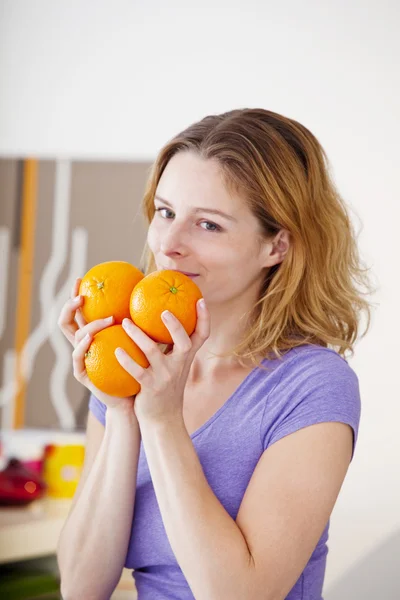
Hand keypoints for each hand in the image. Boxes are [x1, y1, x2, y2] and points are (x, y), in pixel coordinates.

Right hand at [57, 277, 134, 410]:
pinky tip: (90, 340)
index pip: (80, 311)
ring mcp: (82, 359)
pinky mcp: (83, 374)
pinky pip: (78, 358)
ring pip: (75, 336)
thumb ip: (142, 320)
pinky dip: (83, 347)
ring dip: (91, 325)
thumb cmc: (140, 366)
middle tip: (82, 295)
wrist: (136, 398)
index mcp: (95, 334)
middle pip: (68, 321)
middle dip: (70, 305)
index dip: (76, 295)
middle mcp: (85, 344)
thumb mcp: (141, 340)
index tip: (82, 278)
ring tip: (108, 318)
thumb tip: (156, 294)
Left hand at [115, 299, 209, 424]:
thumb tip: (161, 319)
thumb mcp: (175, 366)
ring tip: (125, 322)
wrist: (162, 419)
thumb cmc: (165, 387)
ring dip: (138, 335)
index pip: (203, 336)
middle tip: (164, 311)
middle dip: (176, 326)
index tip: (200, 300)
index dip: (205, 318)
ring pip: (153, 352)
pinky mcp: (150, 388)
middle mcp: (179, 366)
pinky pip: (137, 371)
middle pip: (185, 343)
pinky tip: (116, 350)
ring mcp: (165, 377)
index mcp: (186, 358)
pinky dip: (126, 360)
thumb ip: (172, 346)